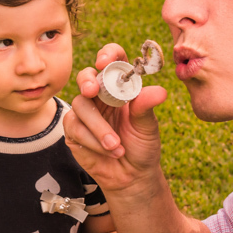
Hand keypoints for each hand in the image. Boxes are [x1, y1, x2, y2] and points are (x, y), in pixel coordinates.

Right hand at [65, 43, 168, 193]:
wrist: (132, 176)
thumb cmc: (141, 147)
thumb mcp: (148, 127)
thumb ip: (146, 107)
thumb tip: (158, 91)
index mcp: (120, 87)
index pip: (113, 61)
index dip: (107, 55)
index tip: (104, 61)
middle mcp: (100, 96)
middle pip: (86, 76)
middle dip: (87, 80)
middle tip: (92, 90)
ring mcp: (85, 113)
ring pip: (80, 105)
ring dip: (98, 127)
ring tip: (116, 145)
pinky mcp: (73, 130)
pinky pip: (75, 127)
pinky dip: (93, 140)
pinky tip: (109, 151)